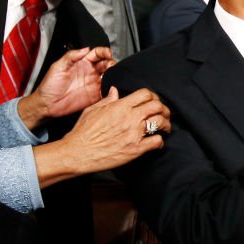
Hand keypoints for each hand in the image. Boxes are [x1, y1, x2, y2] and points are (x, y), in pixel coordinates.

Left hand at [18, 47, 115, 128]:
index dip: (104, 52)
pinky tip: (110, 86)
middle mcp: (89, 72)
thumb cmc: (49, 86)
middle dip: (111, 63)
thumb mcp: (58, 66)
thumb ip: (71, 56)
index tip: (107, 53)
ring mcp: (93, 83)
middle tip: (111, 66)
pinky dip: (112, 88)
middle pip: (106, 63)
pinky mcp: (95, 95)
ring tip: (112, 75)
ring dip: (114, 74)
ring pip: (109, 76)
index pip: (97, 53)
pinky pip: (107, 91)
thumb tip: (85, 49)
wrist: (47, 104)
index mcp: (81, 62)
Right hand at [33, 87, 171, 186]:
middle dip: (164, 109)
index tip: (154, 101)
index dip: (153, 96)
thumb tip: (115, 91)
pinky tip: (157, 142)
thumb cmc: (83, 132)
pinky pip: (156, 141)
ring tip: (165, 127)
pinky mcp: (135, 149)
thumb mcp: (93, 110)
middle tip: (164, 114)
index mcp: (120, 107)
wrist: (77, 153)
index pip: (145, 94)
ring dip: (166, 124)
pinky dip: (160, 141)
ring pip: (160, 122)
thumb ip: (108, 100)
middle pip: (157, 106)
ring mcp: (134, 134)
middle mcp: (129, 118)